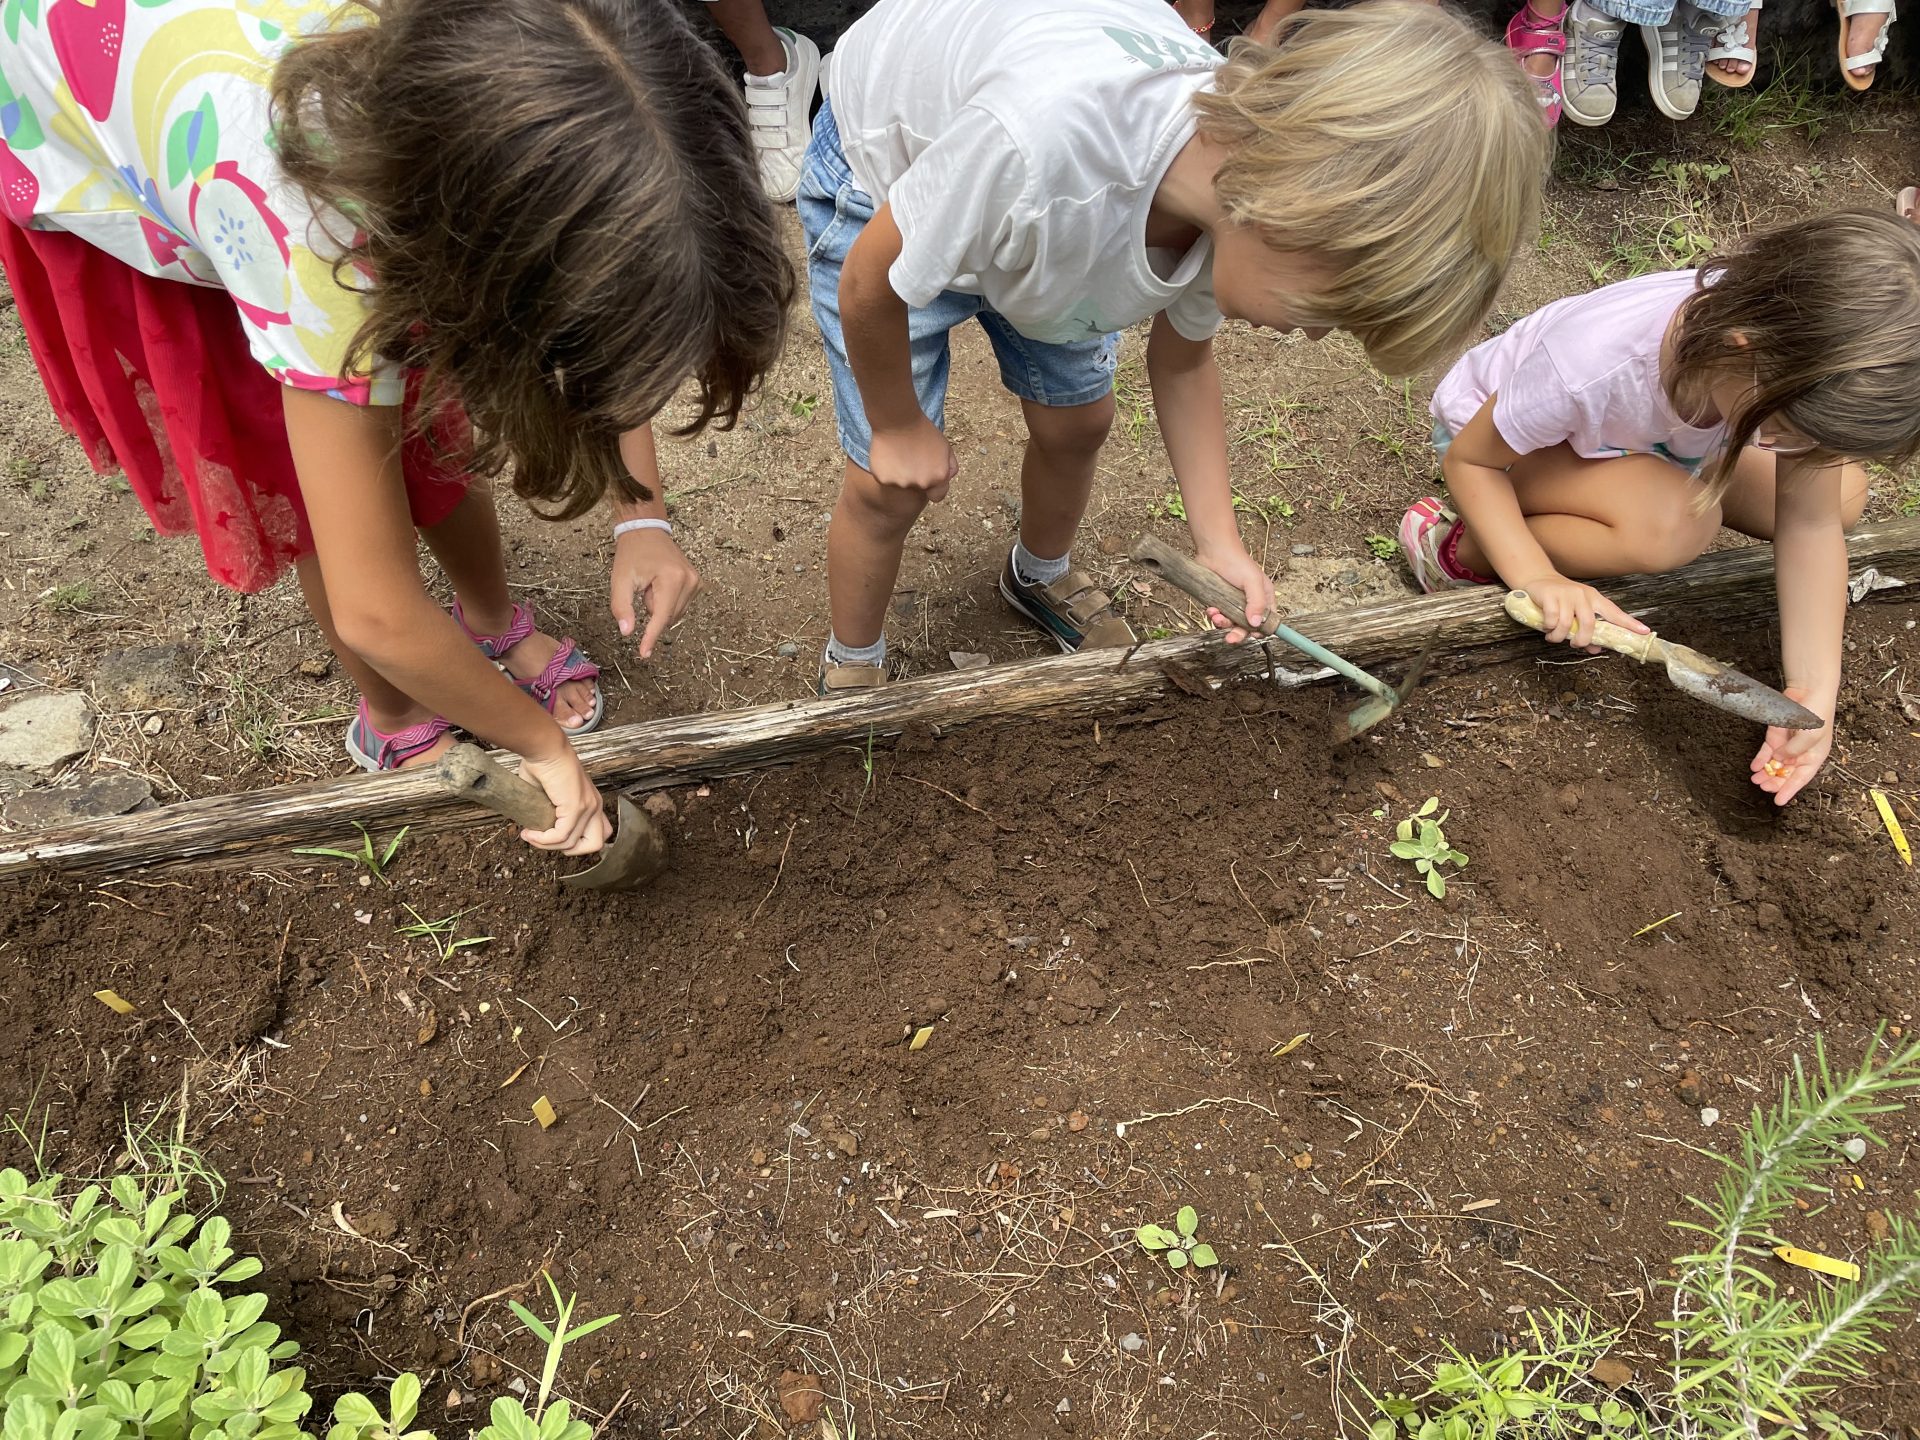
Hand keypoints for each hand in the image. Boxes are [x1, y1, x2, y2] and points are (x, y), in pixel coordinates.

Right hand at [516, 743, 611, 855]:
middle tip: (547, 841)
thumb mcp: (549, 792)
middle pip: (595, 844)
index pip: (598, 832)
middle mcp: (594, 806)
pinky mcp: (575, 807)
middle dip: (569, 850)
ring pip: (572, 844)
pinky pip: (560, 836)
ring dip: (546, 845)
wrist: (545, 747)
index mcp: (591, 802)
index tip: (552, 835)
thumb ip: (548, 811)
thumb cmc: (544, 763)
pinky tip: (529, 833)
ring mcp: (587, 807)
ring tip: (529, 835)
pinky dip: (543, 840)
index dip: (577, 841)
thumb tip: (534, 826)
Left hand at [611, 527, 699, 660]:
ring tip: (651, 584)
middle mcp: (690, 581)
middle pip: (667, 617)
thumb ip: (622, 607)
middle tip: (642, 587)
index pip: (661, 617)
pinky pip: (680, 605)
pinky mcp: (697, 583)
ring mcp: (696, 582)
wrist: (646, 530)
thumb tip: (627, 632)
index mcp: (672, 579)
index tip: (644, 654)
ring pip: (674, 613)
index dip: (651, 637)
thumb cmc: (632, 553)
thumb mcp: (620, 580)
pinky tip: (660, 585)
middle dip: (651, 610)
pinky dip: (667, 601)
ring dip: (659, 605)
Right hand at [867, 418, 956, 502]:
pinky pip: (885, 479)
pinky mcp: (883, 480)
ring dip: (900, 474)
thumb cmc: (922, 430)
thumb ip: (950, 466)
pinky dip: (886, 471)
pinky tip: (888, 456)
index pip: (937, 496)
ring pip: (901, 484)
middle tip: (911, 457)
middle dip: (916, 477)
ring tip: (899, 454)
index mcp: (939, 477)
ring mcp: (901, 483)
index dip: (933, 487)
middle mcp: (922, 483)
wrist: (897, 419)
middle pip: (918, 489)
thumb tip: (946, 478)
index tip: (927, 476)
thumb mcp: (945, 446)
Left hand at [1195, 543, 1275, 644]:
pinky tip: (1211, 609)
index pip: (1267, 621)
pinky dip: (1214, 616)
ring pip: (1230, 624)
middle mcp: (1249, 604)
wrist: (1213, 551)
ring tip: (1216, 616)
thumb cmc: (1237, 562)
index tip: (1252, 635)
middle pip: (1246, 627)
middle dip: (1238, 634)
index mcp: (1264, 599)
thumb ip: (1257, 602)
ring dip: (1223, 624)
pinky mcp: (1219, 603)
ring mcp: (1233, 604)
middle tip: (1230, 639)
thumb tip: (1256, 623)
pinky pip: (1217, 617)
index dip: (1260, 631)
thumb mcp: (1252, 581)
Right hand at [1515, 574, 1648, 650]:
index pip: (1614, 613)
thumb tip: (1596, 648)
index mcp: (1594, 599)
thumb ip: (1587, 630)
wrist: (1538, 578)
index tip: (1644, 632)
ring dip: (1559, 636)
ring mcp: (1566, 595)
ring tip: (1553, 637)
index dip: (1629, 623)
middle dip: (1582, 639)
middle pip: (1589, 623)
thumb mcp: (1576, 612)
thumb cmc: (1560, 599)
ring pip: (1567, 624)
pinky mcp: (1550, 596)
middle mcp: (1583, 596)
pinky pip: (1552, 619)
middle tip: (1575, 644)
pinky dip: (1549, 628)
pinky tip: (1546, 627)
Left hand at [1749, 687, 1832, 805]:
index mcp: (1814, 757)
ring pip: (1774, 765)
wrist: (1809, 690)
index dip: (1790, 790)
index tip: (1779, 801)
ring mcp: (1786, 745)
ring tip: (1756, 779)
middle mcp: (1800, 754)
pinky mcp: (1775, 736)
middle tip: (1763, 787)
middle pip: (1785, 774)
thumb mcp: (1810, 736)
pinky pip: (1766, 752)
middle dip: (1774, 782)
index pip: (1801, 778)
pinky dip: (1760, 760)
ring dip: (1765, 773)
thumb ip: (1794, 750)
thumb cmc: (1818, 713)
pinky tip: (1754, 767)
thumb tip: (1780, 761)